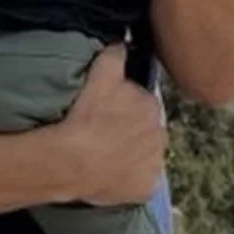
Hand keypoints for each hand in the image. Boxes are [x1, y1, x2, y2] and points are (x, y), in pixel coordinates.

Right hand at [51, 44, 166, 205]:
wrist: (73, 159)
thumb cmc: (86, 115)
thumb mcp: (100, 73)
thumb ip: (115, 55)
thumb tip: (123, 43)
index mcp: (152, 107)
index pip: (142, 105)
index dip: (124, 109)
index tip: (107, 113)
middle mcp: (161, 135)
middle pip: (145, 131)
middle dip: (131, 132)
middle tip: (105, 134)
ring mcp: (154, 165)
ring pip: (143, 156)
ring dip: (130, 155)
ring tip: (106, 155)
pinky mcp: (145, 189)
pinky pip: (139, 183)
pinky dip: (128, 180)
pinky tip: (110, 175)